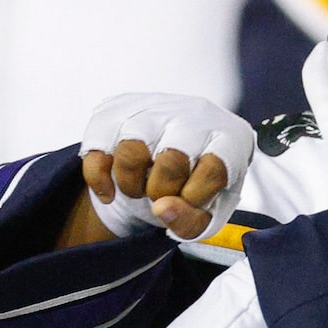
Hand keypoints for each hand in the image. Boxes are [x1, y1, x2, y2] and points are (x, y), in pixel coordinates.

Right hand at [73, 94, 255, 244]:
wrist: (174, 159)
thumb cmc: (197, 188)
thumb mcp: (204, 215)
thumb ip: (190, 221)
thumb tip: (162, 208)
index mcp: (229, 136)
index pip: (215, 168)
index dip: (196, 196)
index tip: (188, 201)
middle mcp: (195, 112)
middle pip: (172, 159)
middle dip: (162, 191)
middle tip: (161, 195)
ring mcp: (155, 106)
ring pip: (132, 149)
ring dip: (130, 184)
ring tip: (139, 190)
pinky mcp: (117, 108)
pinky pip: (98, 145)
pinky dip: (98, 177)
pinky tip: (110, 190)